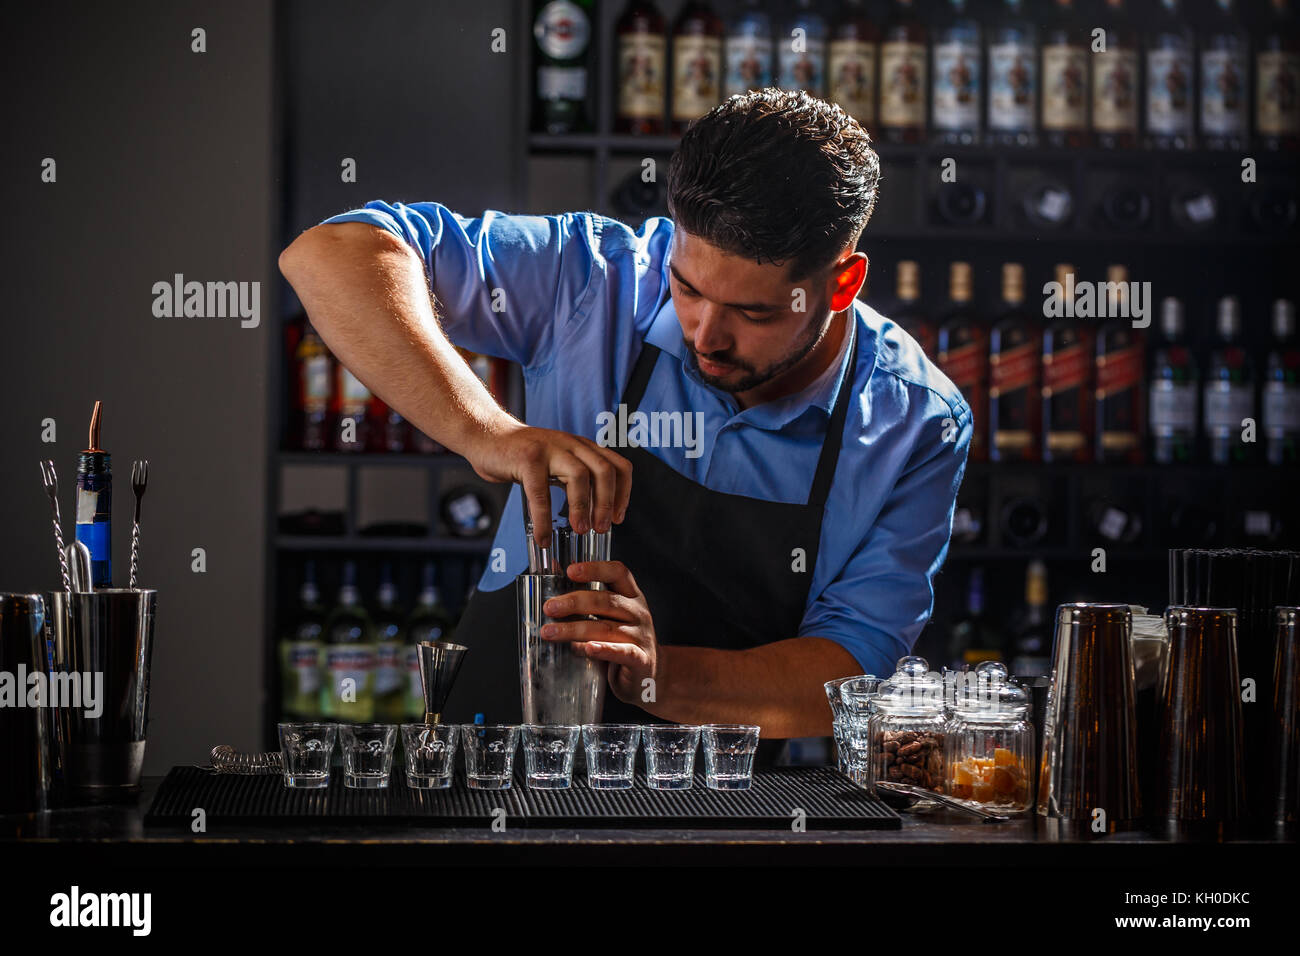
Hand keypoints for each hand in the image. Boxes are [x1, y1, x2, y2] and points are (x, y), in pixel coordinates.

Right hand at [466, 417, 631, 543]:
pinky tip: (543, 537)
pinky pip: (540, 493)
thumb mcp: (557, 461)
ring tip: (580, 530)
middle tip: (602, 528)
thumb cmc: (522, 454)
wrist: (487, 435)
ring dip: (582, 508)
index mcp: (583, 447)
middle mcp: (571, 445)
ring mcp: (550, 449)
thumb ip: (575, 478)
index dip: (624, 494)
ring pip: (579, 476)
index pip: (619, 466)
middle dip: (607, 503)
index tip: (618, 518)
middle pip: (605, 470)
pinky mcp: (527, 458)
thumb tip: (593, 511)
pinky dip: (543, 519)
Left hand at [541, 561, 657, 705]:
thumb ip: (585, 599)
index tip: (570, 571)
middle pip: (606, 601)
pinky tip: (587, 648)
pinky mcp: (641, 659)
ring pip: (605, 628)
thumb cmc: (622, 641)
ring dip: (574, 629)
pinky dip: (604, 649)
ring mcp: (641, 636)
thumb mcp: (608, 617)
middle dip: (574, 602)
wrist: (649, 675)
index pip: (617, 573)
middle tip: (549, 607)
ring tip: (550, 632)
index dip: (595, 569)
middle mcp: (638, 612)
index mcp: (631, 596)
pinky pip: (622, 652)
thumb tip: (553, 574)